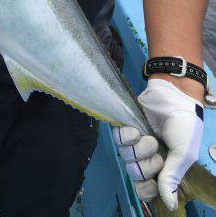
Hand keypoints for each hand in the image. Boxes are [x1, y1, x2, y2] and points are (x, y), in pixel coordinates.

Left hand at [113, 78, 203, 210]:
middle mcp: (147, 157)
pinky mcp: (126, 127)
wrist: (175, 96)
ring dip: (139, 148)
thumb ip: (172, 177)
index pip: (146, 189)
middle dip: (147, 163)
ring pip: (126, 156)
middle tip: (158, 150)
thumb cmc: (184, 125)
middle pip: (135, 174)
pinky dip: (126, 135)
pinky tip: (135, 130)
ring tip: (150, 137)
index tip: (153, 180)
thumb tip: (170, 205)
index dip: (146, 188)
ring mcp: (135, 142)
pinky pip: (117, 139)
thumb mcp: (183, 153)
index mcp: (163, 168)